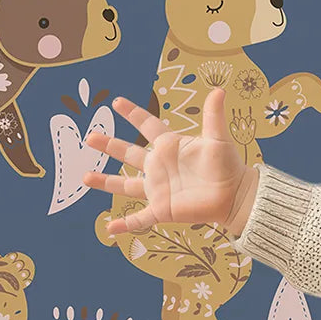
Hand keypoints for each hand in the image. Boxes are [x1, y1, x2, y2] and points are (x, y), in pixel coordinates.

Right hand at [83, 88, 250, 234]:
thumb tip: (219, 90)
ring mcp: (158, 188)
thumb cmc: (228, 166)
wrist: (235, 195)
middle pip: (128, 153)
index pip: (147, 125)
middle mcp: (159, 166)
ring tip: (84, 176)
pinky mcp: (162, 209)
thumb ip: (214, 116)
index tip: (117, 102)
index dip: (133, 113)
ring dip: (106, 182)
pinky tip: (109, 229)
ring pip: (125, 185)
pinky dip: (125, 225)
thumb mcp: (218, 139)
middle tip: (90, 136)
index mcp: (170, 147)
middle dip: (109, 145)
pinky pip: (140, 219)